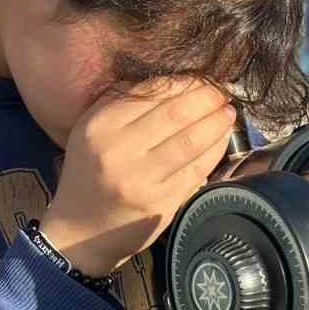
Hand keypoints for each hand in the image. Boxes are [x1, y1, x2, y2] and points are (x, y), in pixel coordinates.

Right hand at [43, 80, 234, 276]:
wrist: (80, 231)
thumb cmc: (90, 173)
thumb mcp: (91, 131)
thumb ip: (123, 103)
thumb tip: (174, 82)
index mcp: (100, 126)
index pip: (151, 93)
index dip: (185, 83)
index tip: (203, 79)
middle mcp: (119, 151)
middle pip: (176, 114)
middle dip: (207, 99)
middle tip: (223, 93)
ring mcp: (142, 181)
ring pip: (191, 142)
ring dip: (216, 124)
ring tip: (228, 113)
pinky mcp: (161, 204)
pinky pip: (196, 171)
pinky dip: (214, 151)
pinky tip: (222, 139)